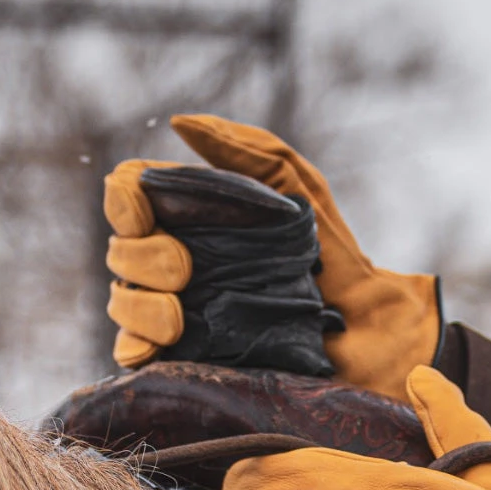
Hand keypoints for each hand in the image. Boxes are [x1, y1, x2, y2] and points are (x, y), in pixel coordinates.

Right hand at [104, 116, 439, 398]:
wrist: (369, 337)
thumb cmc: (341, 263)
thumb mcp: (304, 194)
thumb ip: (251, 153)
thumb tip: (179, 123)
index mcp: (197, 221)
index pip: (129, 197)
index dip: (125, 201)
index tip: (146, 213)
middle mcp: (179, 267)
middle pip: (121, 252)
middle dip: (143, 258)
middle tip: (187, 271)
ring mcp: (179, 317)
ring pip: (121, 302)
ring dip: (141, 305)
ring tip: (180, 317)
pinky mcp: (186, 366)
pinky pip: (130, 354)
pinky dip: (136, 346)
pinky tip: (164, 344)